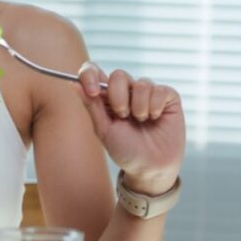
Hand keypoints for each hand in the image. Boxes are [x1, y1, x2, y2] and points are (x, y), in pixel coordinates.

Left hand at [76, 62, 185, 194]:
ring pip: (141, 83)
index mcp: (107, 97)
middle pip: (119, 75)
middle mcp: (127, 91)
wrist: (150, 168)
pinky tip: (155, 118)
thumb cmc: (125, 149)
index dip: (90, 75)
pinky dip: (155, 105)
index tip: (93, 91)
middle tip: (122, 115)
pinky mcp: (168, 97)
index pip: (94, 72)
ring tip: (141, 121)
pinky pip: (160, 89)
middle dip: (118, 96)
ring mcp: (148, 93)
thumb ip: (91, 105)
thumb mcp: (104, 129)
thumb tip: (73, 84)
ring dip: (138, 105)